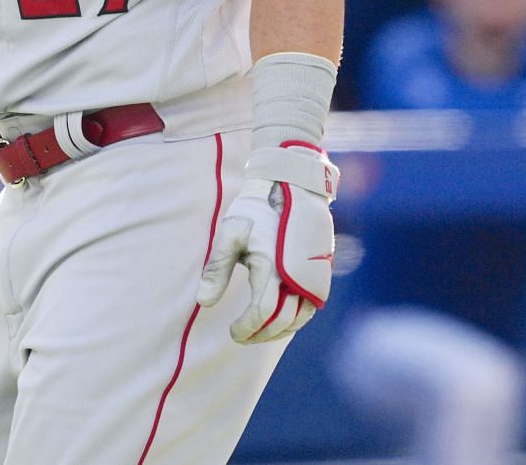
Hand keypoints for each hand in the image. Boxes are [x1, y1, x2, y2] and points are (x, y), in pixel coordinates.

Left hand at [197, 142, 338, 343]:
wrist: (293, 187)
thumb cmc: (257, 210)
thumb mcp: (230, 235)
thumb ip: (217, 270)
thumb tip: (203, 302)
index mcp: (274, 270)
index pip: (262, 314)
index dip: (246, 328)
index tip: (232, 332)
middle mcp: (299, 279)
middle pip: (281, 322)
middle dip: (260, 334)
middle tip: (240, 336)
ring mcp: (315, 278)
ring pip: (300, 319)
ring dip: (278, 331)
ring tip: (257, 332)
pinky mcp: (322, 275)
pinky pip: (311, 308)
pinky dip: (294, 320)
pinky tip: (278, 319)